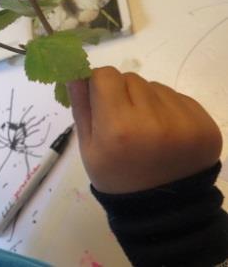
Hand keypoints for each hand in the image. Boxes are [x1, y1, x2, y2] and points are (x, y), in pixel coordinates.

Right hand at [68, 67, 221, 193]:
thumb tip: (74, 72)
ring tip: (146, 129)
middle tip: (123, 120)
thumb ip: (80, 106)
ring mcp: (183, 121)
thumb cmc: (117, 177)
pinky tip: (165, 132)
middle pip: (130, 78)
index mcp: (118, 127)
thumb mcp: (87, 147)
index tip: (100, 100)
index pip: (105, 75)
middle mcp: (153, 119)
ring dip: (146, 99)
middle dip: (122, 93)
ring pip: (154, 86)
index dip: (99, 85)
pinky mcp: (204, 122)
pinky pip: (178, 97)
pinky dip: (168, 108)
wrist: (164, 207)